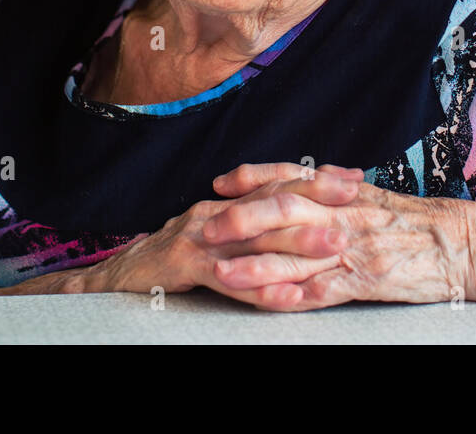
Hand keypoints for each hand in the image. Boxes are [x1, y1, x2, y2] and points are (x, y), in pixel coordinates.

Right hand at [72, 163, 364, 307]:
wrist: (117, 276)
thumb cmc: (173, 259)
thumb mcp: (214, 234)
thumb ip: (249, 225)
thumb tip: (298, 220)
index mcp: (226, 203)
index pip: (278, 183)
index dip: (318, 180)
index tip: (358, 178)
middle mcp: (216, 212)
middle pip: (272, 202)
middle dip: (318, 200)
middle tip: (358, 200)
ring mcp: (200, 239)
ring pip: (255, 240)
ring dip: (298, 244)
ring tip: (335, 248)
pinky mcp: (185, 268)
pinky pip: (228, 279)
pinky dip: (259, 289)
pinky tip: (287, 297)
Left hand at [206, 162, 473, 310]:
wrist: (466, 243)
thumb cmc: (421, 223)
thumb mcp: (376, 198)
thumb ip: (338, 192)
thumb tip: (304, 183)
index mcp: (345, 192)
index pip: (290, 176)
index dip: (252, 177)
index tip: (220, 181)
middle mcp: (344, 214)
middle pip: (284, 210)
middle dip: (241, 219)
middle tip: (207, 226)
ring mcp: (354, 249)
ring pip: (296, 254)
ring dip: (254, 264)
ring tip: (220, 272)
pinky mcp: (367, 281)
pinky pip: (324, 290)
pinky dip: (294, 296)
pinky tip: (268, 303)